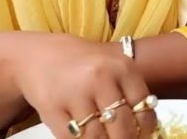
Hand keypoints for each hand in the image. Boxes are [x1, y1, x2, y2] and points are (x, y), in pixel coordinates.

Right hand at [9, 33, 157, 138]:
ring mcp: (75, 94)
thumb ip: (130, 94)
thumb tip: (146, 130)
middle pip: (123, 127)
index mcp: (122, 67)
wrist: (39, 55)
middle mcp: (100, 79)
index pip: (144, 109)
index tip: (143, 135)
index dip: (145, 129)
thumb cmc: (83, 64)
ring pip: (98, 138)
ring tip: (104, 137)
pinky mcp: (52, 109)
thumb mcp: (114, 67)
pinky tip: (84, 136)